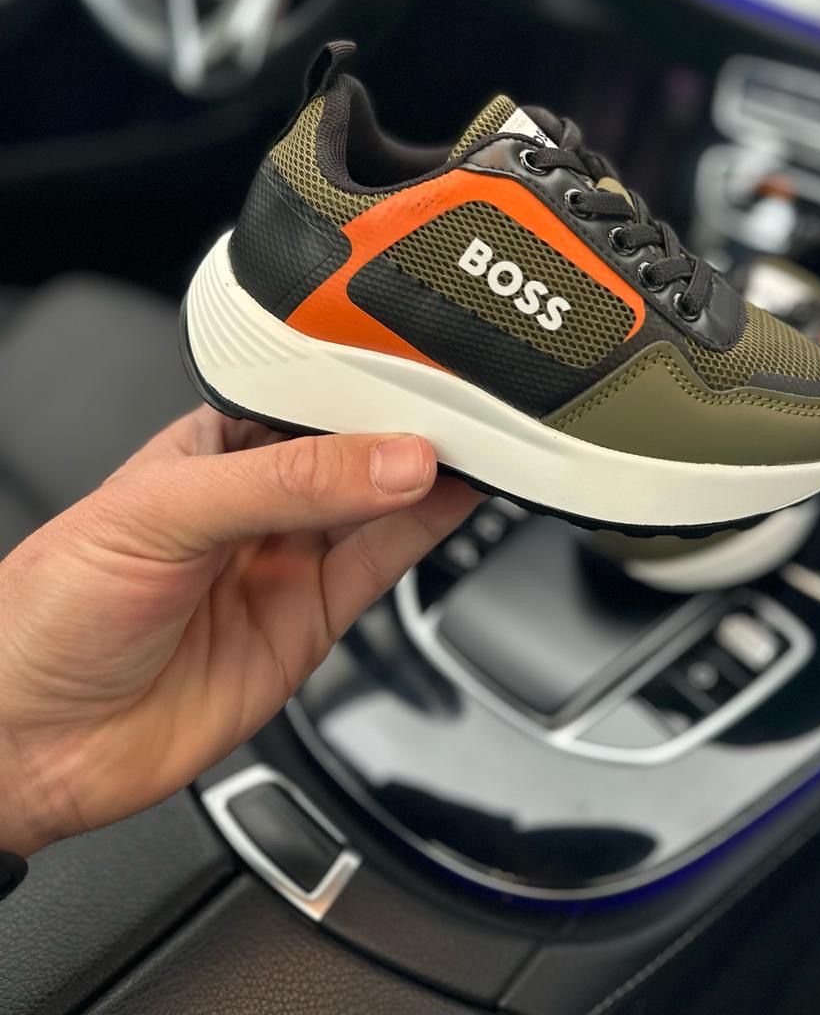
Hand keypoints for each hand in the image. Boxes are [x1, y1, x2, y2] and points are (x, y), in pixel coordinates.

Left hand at [0, 408, 475, 857]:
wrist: (27, 744)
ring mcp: (288, 559)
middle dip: (413, 422)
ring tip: (487, 438)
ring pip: (382, 502)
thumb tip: (388, 459)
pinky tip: (460, 496)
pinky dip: (429, 531)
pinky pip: (383, 564)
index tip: (427, 363)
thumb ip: (286, 483)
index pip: (310, 392)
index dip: (368, 375)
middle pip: (358, 446)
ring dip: (434, 472)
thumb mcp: (165, 514)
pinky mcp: (312, 621)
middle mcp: (260, 496)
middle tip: (473, 403)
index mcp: (215, 444)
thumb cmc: (51, 610)